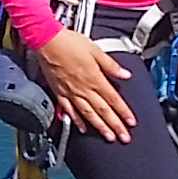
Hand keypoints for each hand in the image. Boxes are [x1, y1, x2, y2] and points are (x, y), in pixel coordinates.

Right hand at [34, 29, 136, 143]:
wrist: (46, 41)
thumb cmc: (69, 42)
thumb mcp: (95, 50)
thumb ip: (111, 65)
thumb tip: (125, 74)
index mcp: (94, 78)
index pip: (113, 99)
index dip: (123, 112)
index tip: (131, 122)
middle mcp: (83, 88)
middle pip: (103, 111)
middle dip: (115, 125)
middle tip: (124, 138)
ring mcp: (71, 92)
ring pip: (88, 114)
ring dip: (99, 127)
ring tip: (108, 137)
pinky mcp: (59, 92)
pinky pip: (69, 110)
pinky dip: (76, 120)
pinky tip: (82, 128)